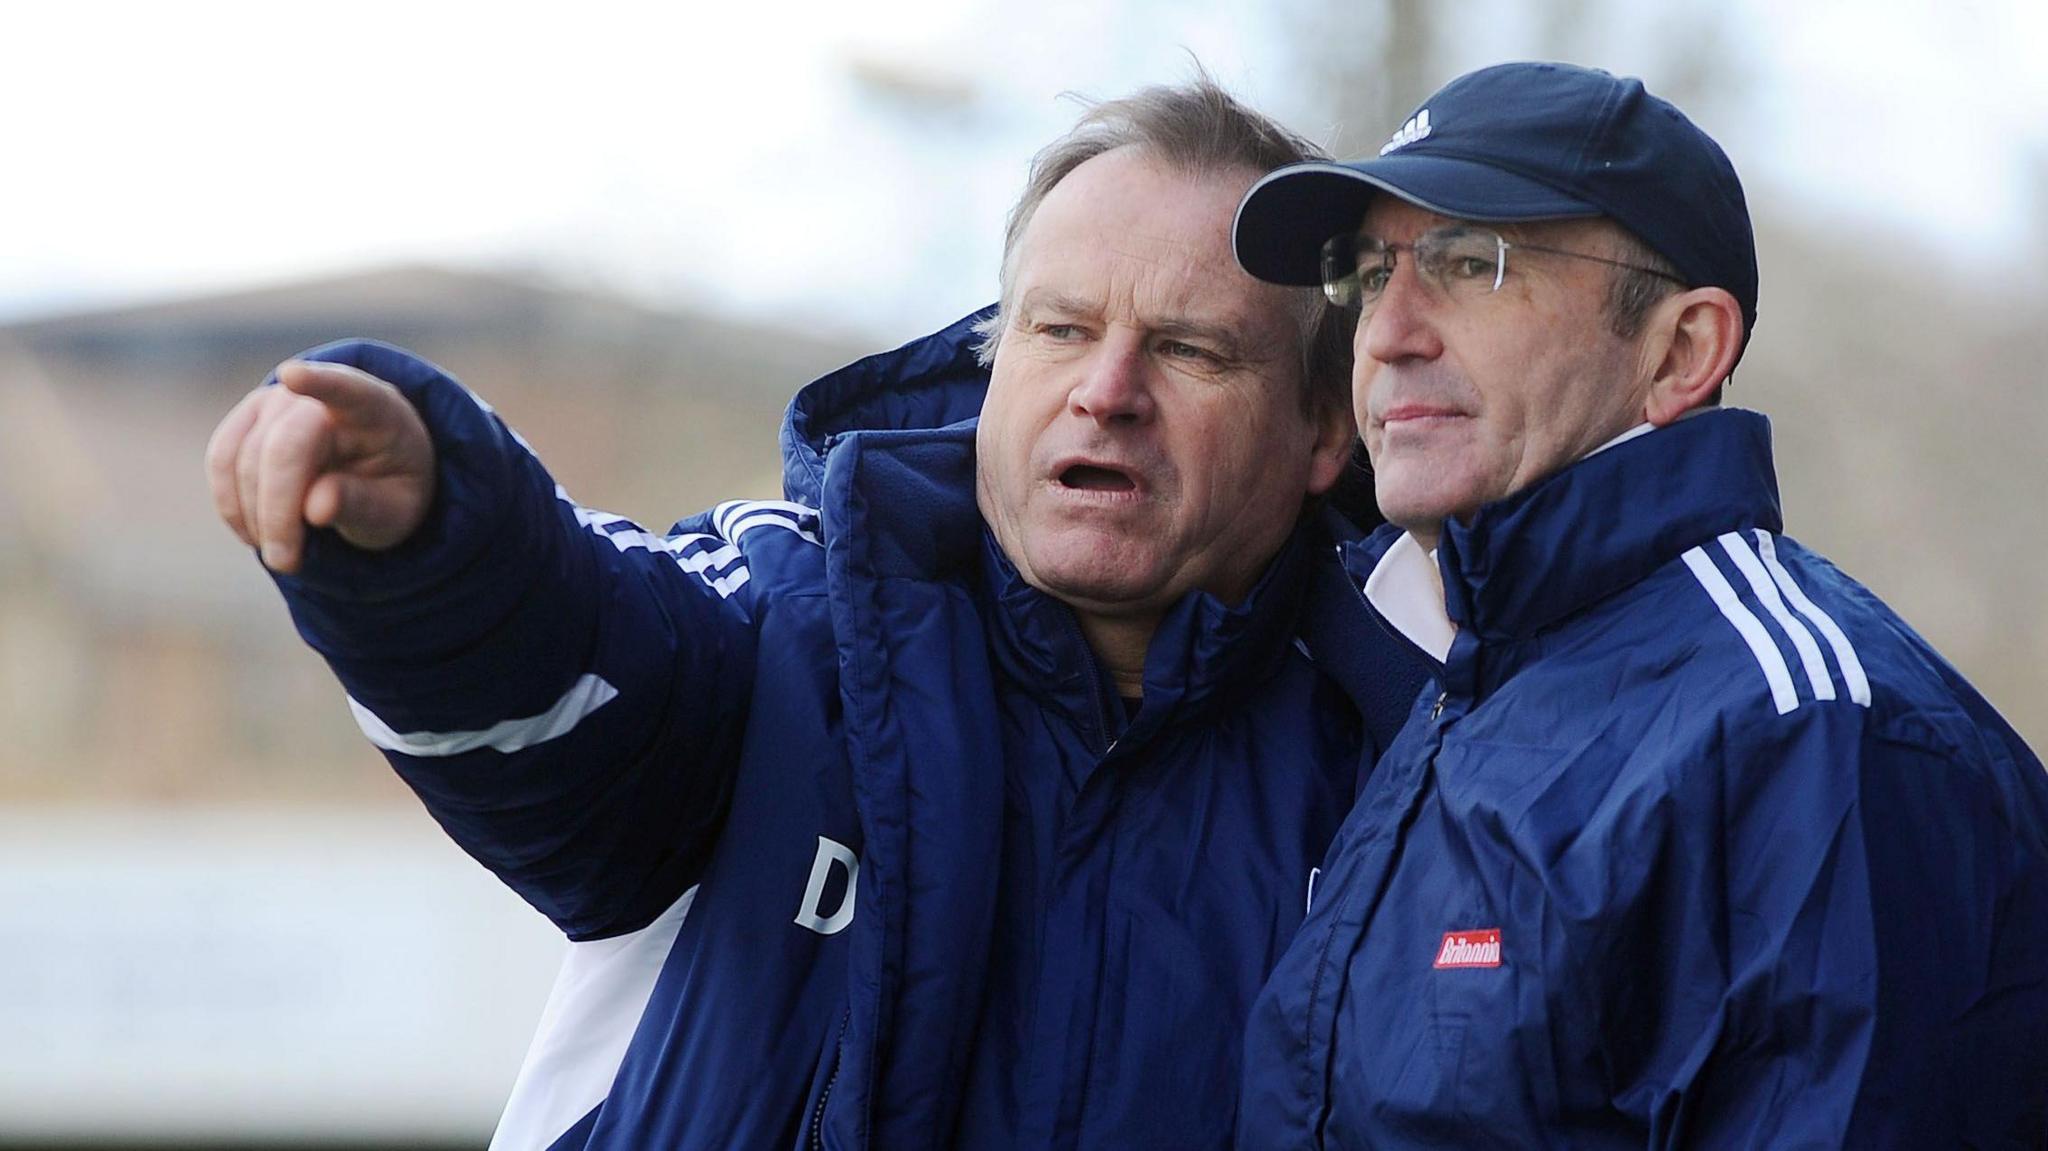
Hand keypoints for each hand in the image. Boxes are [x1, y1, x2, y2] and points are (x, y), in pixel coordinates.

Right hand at [204, 360, 436, 572]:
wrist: (372, 470)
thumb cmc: (390, 488)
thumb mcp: (395, 510)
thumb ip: (361, 504)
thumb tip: (314, 508)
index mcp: (375, 408)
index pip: (348, 390)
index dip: (320, 383)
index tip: (293, 376)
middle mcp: (319, 396)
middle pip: (282, 448)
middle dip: (276, 511)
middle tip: (285, 564)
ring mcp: (277, 400)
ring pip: (242, 457)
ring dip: (253, 514)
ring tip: (282, 554)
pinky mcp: (247, 418)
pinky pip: (220, 460)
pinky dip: (231, 504)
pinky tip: (256, 534)